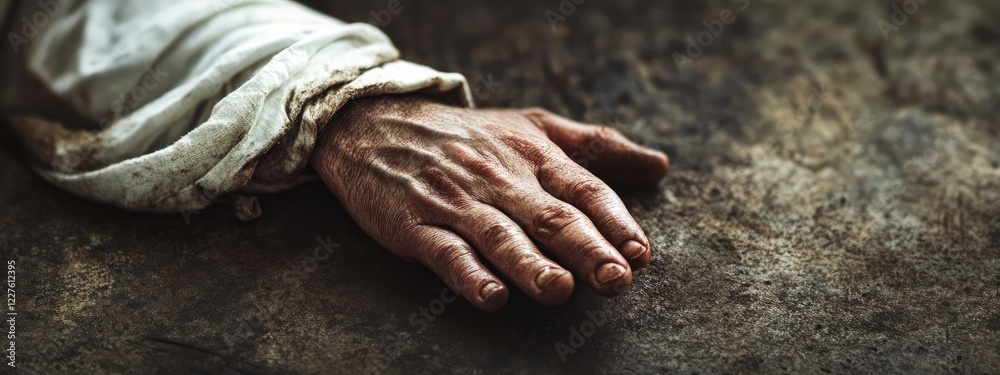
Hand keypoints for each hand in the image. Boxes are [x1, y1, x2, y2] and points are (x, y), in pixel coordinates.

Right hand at [311, 95, 668, 310]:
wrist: (375, 125)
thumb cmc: (468, 135)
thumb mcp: (533, 126)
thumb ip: (596, 146)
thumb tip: (659, 166)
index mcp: (532, 154)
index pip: (582, 188)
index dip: (614, 220)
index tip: (640, 252)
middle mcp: (499, 178)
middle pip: (549, 216)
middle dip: (585, 249)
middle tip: (615, 278)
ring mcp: (456, 203)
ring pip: (500, 236)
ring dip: (531, 264)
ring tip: (559, 289)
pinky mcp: (416, 224)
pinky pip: (447, 253)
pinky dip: (469, 276)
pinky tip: (491, 296)